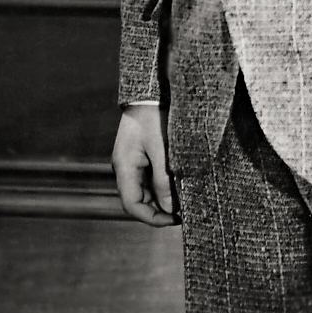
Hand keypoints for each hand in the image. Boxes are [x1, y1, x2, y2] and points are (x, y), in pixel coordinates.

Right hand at [113, 103, 176, 224]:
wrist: (151, 92)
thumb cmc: (155, 116)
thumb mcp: (162, 149)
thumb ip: (164, 180)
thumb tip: (170, 208)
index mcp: (124, 166)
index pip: (132, 205)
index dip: (152, 218)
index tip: (175, 220)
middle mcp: (125, 168)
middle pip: (139, 201)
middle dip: (161, 210)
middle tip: (186, 211)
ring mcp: (132, 163)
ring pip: (146, 192)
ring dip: (164, 198)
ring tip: (186, 197)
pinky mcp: (141, 157)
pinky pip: (150, 179)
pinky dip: (164, 186)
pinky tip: (180, 184)